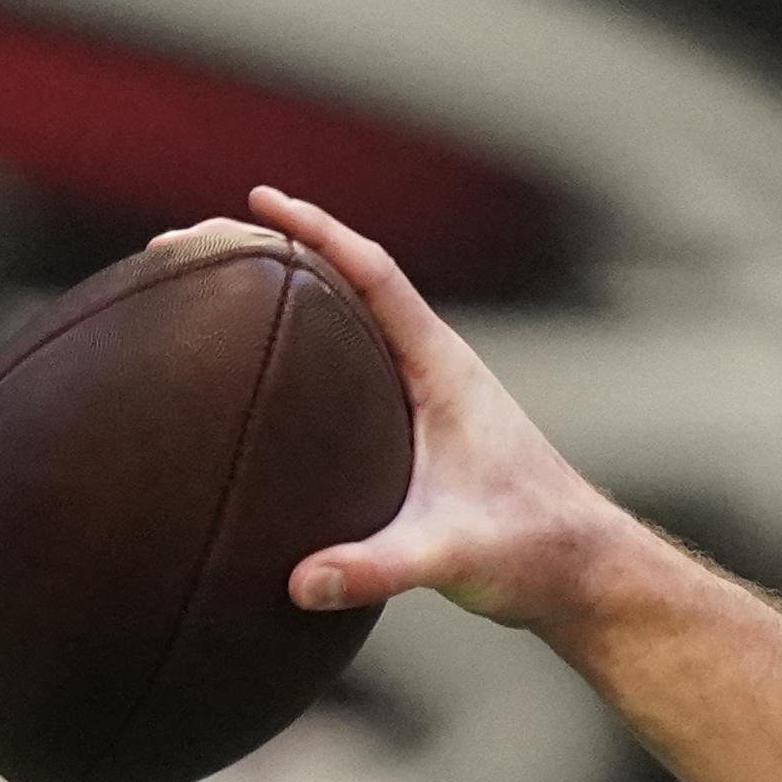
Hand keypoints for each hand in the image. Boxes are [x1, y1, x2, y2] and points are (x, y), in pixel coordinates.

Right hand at [239, 186, 642, 632]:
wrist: (582, 569)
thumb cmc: (531, 548)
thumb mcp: (451, 556)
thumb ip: (378, 568)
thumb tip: (300, 581)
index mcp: (441, 365)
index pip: (371, 273)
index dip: (315, 230)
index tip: (257, 199)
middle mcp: (432, 363)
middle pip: (347, 279)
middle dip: (275, 248)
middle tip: (200, 241)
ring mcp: (425, 389)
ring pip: (347, 317)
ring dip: (286, 292)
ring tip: (212, 287)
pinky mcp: (417, 422)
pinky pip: (348, 360)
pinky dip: (301, 344)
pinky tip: (258, 368)